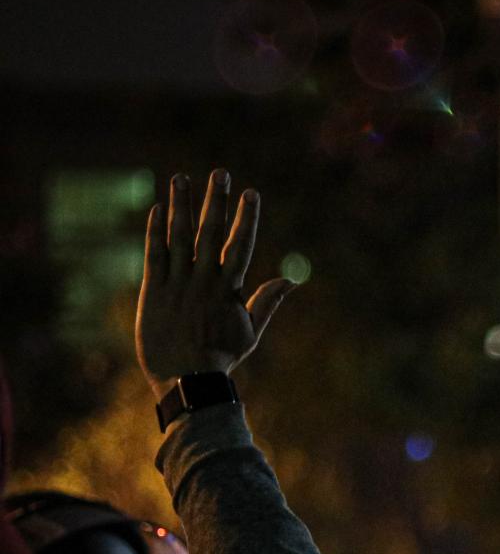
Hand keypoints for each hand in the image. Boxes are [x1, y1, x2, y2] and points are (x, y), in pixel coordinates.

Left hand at [137, 169, 295, 397]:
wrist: (187, 381)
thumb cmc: (221, 358)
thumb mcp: (251, 332)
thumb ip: (267, 302)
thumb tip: (292, 280)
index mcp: (230, 290)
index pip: (241, 245)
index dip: (246, 218)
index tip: (251, 193)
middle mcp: (204, 281)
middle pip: (211, 233)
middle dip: (216, 201)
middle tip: (219, 172)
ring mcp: (178, 284)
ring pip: (180, 237)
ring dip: (181, 206)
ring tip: (180, 178)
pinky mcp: (154, 291)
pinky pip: (154, 254)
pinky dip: (155, 231)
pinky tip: (157, 209)